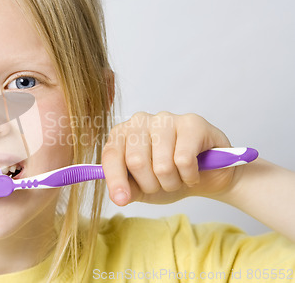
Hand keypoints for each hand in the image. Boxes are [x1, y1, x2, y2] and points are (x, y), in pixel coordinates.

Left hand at [101, 112, 235, 205]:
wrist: (206, 177)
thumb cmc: (169, 177)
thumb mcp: (142, 188)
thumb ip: (126, 189)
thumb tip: (119, 196)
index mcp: (123, 134)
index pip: (112, 154)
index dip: (115, 179)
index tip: (121, 199)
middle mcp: (141, 121)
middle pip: (137, 161)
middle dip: (151, 184)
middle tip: (162, 184)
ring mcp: (166, 119)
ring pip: (162, 165)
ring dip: (172, 182)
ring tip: (178, 177)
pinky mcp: (192, 123)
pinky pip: (184, 160)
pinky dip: (189, 176)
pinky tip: (193, 172)